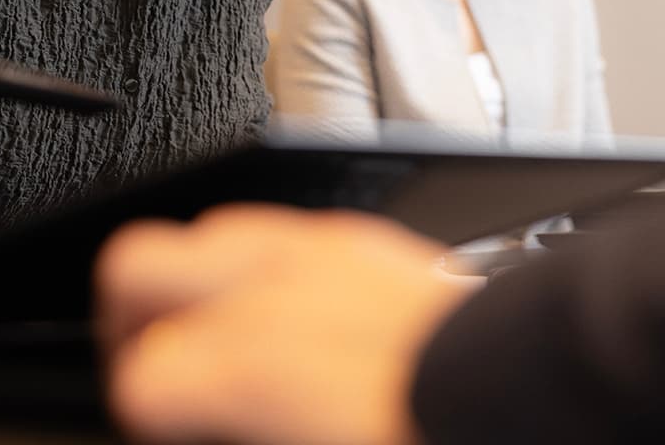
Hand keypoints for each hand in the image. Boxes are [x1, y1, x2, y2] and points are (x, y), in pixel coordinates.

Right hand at [97, 206, 475, 444]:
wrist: (535, 391)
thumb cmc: (429, 429)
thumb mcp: (297, 433)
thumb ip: (231, 419)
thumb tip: (199, 409)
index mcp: (252, 365)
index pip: (138, 376)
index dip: (139, 414)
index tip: (166, 430)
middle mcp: (276, 287)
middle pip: (137, 268)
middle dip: (129, 329)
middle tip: (159, 384)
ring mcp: (322, 249)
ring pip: (207, 241)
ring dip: (194, 295)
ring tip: (220, 355)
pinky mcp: (366, 239)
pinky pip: (278, 239)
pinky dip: (258, 280)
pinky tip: (288, 329)